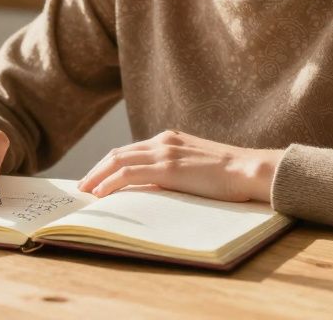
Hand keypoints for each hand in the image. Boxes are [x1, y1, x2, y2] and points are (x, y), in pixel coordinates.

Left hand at [77, 130, 282, 202]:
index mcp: (170, 139)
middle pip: (118, 153)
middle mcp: (163, 141)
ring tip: (85, 192)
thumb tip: (157, 188)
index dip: (109, 164)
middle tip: (82, 186)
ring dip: (97, 176)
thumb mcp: (197, 168)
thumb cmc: (230, 175)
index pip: (130, 150)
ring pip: (118, 161)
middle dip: (97, 170)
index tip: (96, 178)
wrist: (250, 170)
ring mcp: (164, 152)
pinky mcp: (167, 168)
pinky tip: (100, 193)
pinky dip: (110, 182)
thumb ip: (176, 171)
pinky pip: (128, 174)